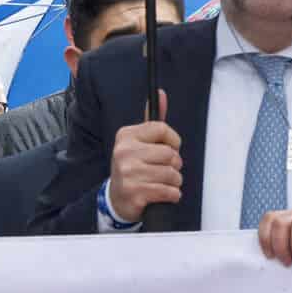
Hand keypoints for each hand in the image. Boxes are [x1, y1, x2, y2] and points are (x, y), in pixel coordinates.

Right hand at [106, 89, 182, 220]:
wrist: (116, 199)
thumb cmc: (133, 168)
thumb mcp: (138, 143)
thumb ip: (153, 122)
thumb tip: (160, 93)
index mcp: (126, 135)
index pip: (162, 129)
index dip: (174, 141)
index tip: (170, 148)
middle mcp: (124, 152)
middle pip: (170, 154)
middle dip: (175, 165)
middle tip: (163, 170)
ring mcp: (128, 172)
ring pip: (172, 174)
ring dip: (174, 182)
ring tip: (162, 183)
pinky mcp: (134, 192)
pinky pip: (169, 191)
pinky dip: (172, 195)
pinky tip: (162, 194)